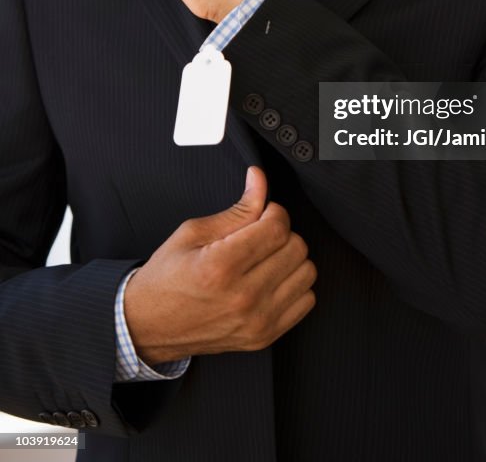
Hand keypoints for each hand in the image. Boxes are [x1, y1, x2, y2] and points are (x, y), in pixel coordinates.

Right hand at [123, 167, 316, 364]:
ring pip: (306, 272)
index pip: (278, 228)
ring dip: (290, 259)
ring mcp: (256, 321)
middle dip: (281, 233)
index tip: (263, 213)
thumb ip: (237, 208)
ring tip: (265, 259)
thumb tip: (259, 180)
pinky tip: (271, 280)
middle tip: (259, 236)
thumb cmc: (166, 278)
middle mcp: (243, 297)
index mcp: (221, 267)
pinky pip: (306, 301)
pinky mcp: (264, 337)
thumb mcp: (192, 233)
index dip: (274, 212)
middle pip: (296, 248)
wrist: (148, 326)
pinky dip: (294, 285)